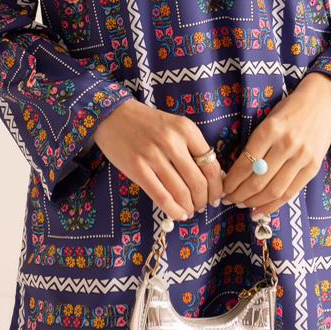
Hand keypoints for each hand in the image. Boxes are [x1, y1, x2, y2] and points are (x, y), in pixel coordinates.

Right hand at [92, 97, 224, 219]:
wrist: (113, 115)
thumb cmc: (148, 123)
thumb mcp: (174, 127)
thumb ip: (192, 148)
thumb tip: (212, 179)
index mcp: (186, 129)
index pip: (211, 165)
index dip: (216, 187)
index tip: (216, 196)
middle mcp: (172, 141)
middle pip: (198, 182)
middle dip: (203, 200)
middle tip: (202, 206)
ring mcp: (153, 155)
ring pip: (181, 192)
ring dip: (189, 207)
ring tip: (189, 210)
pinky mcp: (137, 169)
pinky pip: (161, 197)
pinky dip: (173, 210)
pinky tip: (178, 214)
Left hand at [221, 73, 330, 217]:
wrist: (322, 101)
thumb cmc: (289, 109)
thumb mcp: (268, 120)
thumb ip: (256, 144)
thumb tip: (238, 172)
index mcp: (269, 130)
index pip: (245, 164)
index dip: (232, 181)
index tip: (223, 188)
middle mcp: (286, 145)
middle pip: (258, 181)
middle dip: (240, 195)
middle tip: (229, 200)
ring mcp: (302, 157)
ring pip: (274, 190)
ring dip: (255, 203)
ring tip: (243, 206)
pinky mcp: (314, 167)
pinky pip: (292, 192)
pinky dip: (275, 205)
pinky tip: (262, 210)